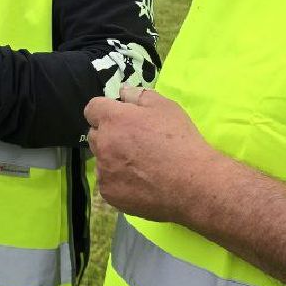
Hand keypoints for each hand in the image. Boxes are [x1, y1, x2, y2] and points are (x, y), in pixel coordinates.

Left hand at [84, 87, 219, 222]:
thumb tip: (123, 92)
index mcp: (113, 119)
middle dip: (108, 134)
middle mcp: (102, 144)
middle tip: (133, 141)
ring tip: (139, 165)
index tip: (120, 117)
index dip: (106, 111)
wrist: (192, 184)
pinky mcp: (109, 193)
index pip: (92, 108)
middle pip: (94, 134)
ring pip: (101, 160)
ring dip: (112, 158)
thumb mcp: (166, 107)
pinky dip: (118, 181)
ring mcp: (104, 171)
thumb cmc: (180, 141)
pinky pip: (107, 182)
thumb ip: (139, 95)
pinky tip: (139, 183)